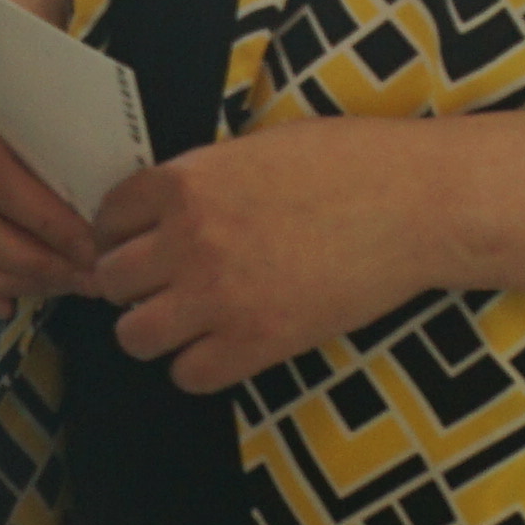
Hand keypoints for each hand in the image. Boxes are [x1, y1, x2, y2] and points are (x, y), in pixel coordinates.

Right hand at [0, 0, 106, 320]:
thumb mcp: (32, 70)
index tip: (96, 247)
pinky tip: (4, 304)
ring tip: (54, 291)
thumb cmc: (11, 67)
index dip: (48, 222)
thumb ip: (57, 116)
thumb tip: (113, 176)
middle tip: (87, 279)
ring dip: (2, 284)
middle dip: (35, 262)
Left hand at [91, 114, 443, 393]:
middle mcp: (188, 240)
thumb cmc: (349, 162)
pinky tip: (224, 346)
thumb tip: (170, 209)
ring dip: (155, 329)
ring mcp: (219, 297)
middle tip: (165, 283)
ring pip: (135, 335)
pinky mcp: (257, 343)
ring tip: (188, 320)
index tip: (142, 241)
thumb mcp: (257, 148)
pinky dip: (199, 366)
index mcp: (185, 182)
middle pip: (112, 279)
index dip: (122, 232)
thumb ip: (203, 179)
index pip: (109, 217)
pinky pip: (189, 375)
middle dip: (132, 282)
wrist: (415, 203)